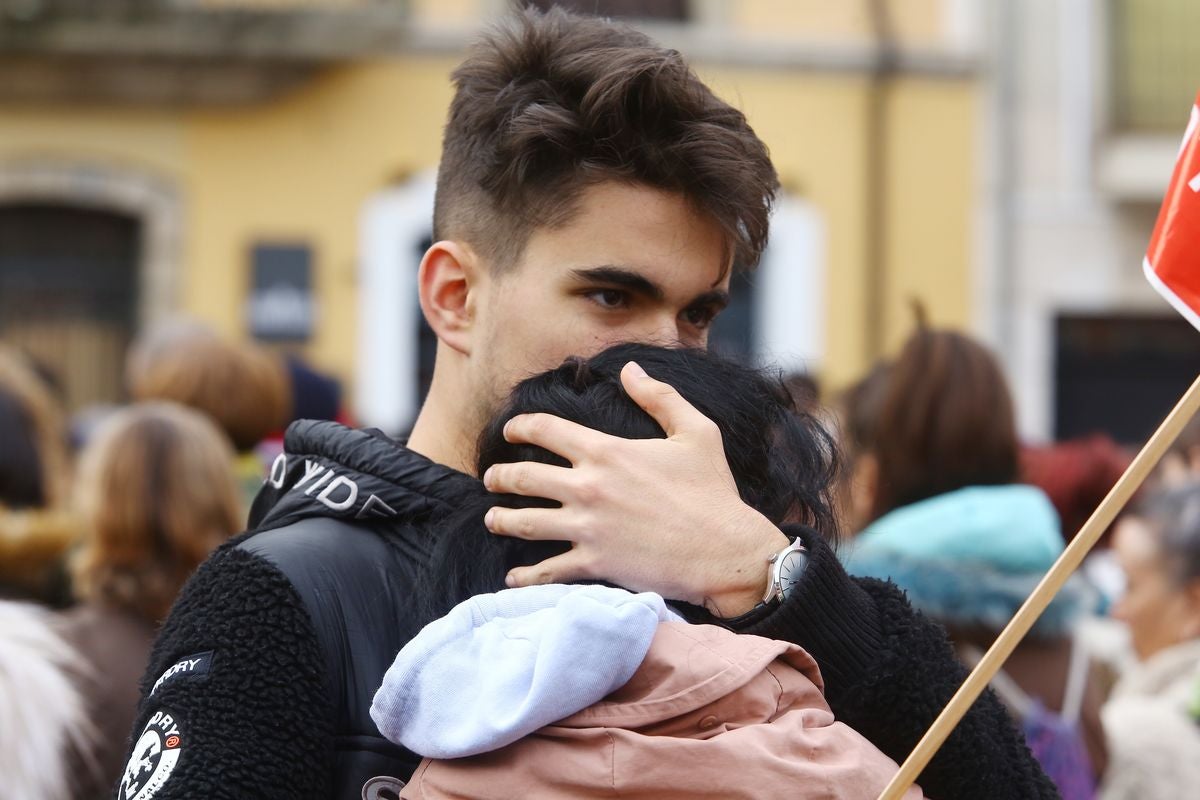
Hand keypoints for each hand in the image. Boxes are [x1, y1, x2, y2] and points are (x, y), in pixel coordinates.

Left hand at [482, 360, 789, 616]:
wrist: (725, 551)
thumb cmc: (713, 491)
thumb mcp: (695, 432)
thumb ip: (660, 397)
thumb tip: (630, 370)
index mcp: (607, 451)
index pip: (545, 430)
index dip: (520, 426)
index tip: (509, 431)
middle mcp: (588, 487)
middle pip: (522, 477)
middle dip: (499, 477)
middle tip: (492, 479)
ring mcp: (588, 527)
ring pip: (524, 523)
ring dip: (500, 521)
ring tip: (492, 520)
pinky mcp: (594, 563)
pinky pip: (547, 570)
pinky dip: (526, 576)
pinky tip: (514, 577)